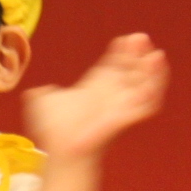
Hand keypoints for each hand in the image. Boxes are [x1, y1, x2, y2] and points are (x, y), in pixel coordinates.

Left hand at [19, 34, 168, 159]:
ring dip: (151, 70)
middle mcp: (111, 97)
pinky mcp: (126, 118)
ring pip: (143, 85)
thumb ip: (42, 95)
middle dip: (137, 55)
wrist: (60, 153)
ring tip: (155, 54)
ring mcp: (120, 107)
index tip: (123, 39)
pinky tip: (156, 76)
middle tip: (141, 38)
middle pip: (130, 72)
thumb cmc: (54, 132)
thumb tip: (35, 92)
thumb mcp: (44, 105)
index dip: (120, 53)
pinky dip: (153, 89)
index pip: (113, 67)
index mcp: (95, 90)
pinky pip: (146, 104)